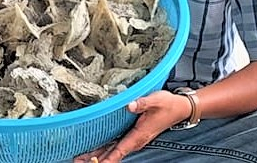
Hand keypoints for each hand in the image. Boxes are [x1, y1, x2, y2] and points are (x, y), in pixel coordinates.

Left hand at [74, 90, 192, 162]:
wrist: (179, 108)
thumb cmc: (167, 104)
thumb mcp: (156, 100)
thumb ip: (142, 103)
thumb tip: (129, 105)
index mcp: (139, 135)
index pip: (119, 150)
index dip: (107, 158)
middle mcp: (135, 140)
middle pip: (112, 154)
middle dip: (95, 158)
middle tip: (77, 160)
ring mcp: (134, 139)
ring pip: (113, 150)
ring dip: (98, 155)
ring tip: (81, 157)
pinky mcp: (133, 135)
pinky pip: (116, 145)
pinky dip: (105, 149)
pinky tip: (95, 150)